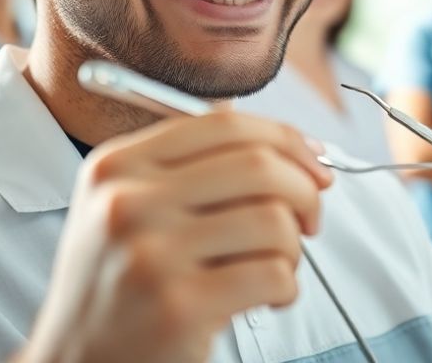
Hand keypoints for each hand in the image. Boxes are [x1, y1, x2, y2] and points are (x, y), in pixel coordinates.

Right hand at [16, 112, 332, 362]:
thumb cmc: (117, 287)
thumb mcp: (127, 207)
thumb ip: (197, 169)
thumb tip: (301, 150)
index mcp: (117, 166)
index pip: (225, 125)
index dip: (286, 139)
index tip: (314, 164)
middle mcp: (128, 201)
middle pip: (259, 165)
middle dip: (304, 192)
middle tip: (309, 221)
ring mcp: (151, 253)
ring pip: (274, 220)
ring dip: (293, 249)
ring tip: (274, 269)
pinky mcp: (179, 306)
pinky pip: (273, 274)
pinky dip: (286, 288)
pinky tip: (265, 299)